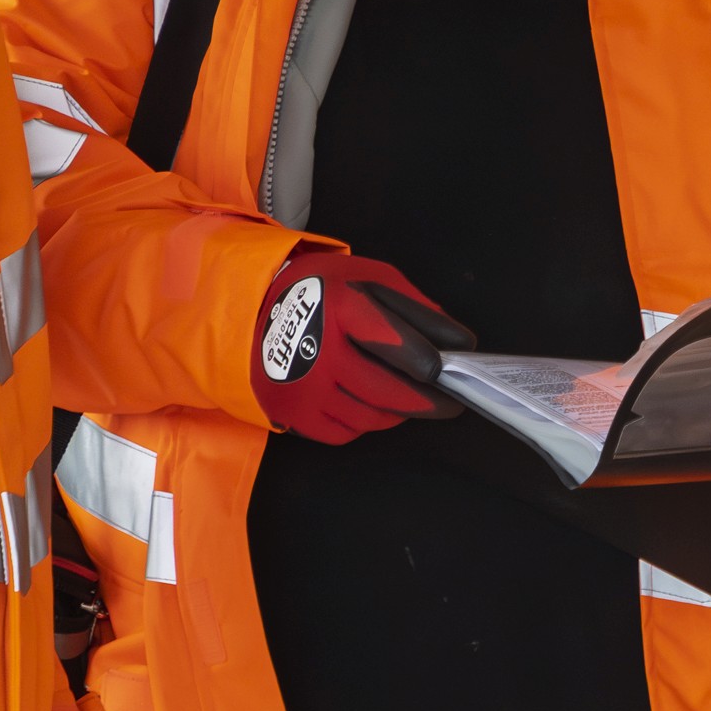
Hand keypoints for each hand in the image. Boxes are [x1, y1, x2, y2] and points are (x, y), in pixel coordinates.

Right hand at [255, 251, 472, 441]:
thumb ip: (414, 308)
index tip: (448, 372)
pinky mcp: (292, 413)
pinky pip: (345, 433)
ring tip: (410, 399)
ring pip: (371, 418)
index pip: (393, 343)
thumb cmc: (323, 290)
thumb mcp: (370, 278)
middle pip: (387, 392)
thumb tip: (456, 342)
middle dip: (429, 402)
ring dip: (398, 412)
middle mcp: (318, 351)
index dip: (427, 362)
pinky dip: (365, 423)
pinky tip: (369, 404)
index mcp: (340, 307)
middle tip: (452, 404)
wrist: (254, 307)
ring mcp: (302, 387)